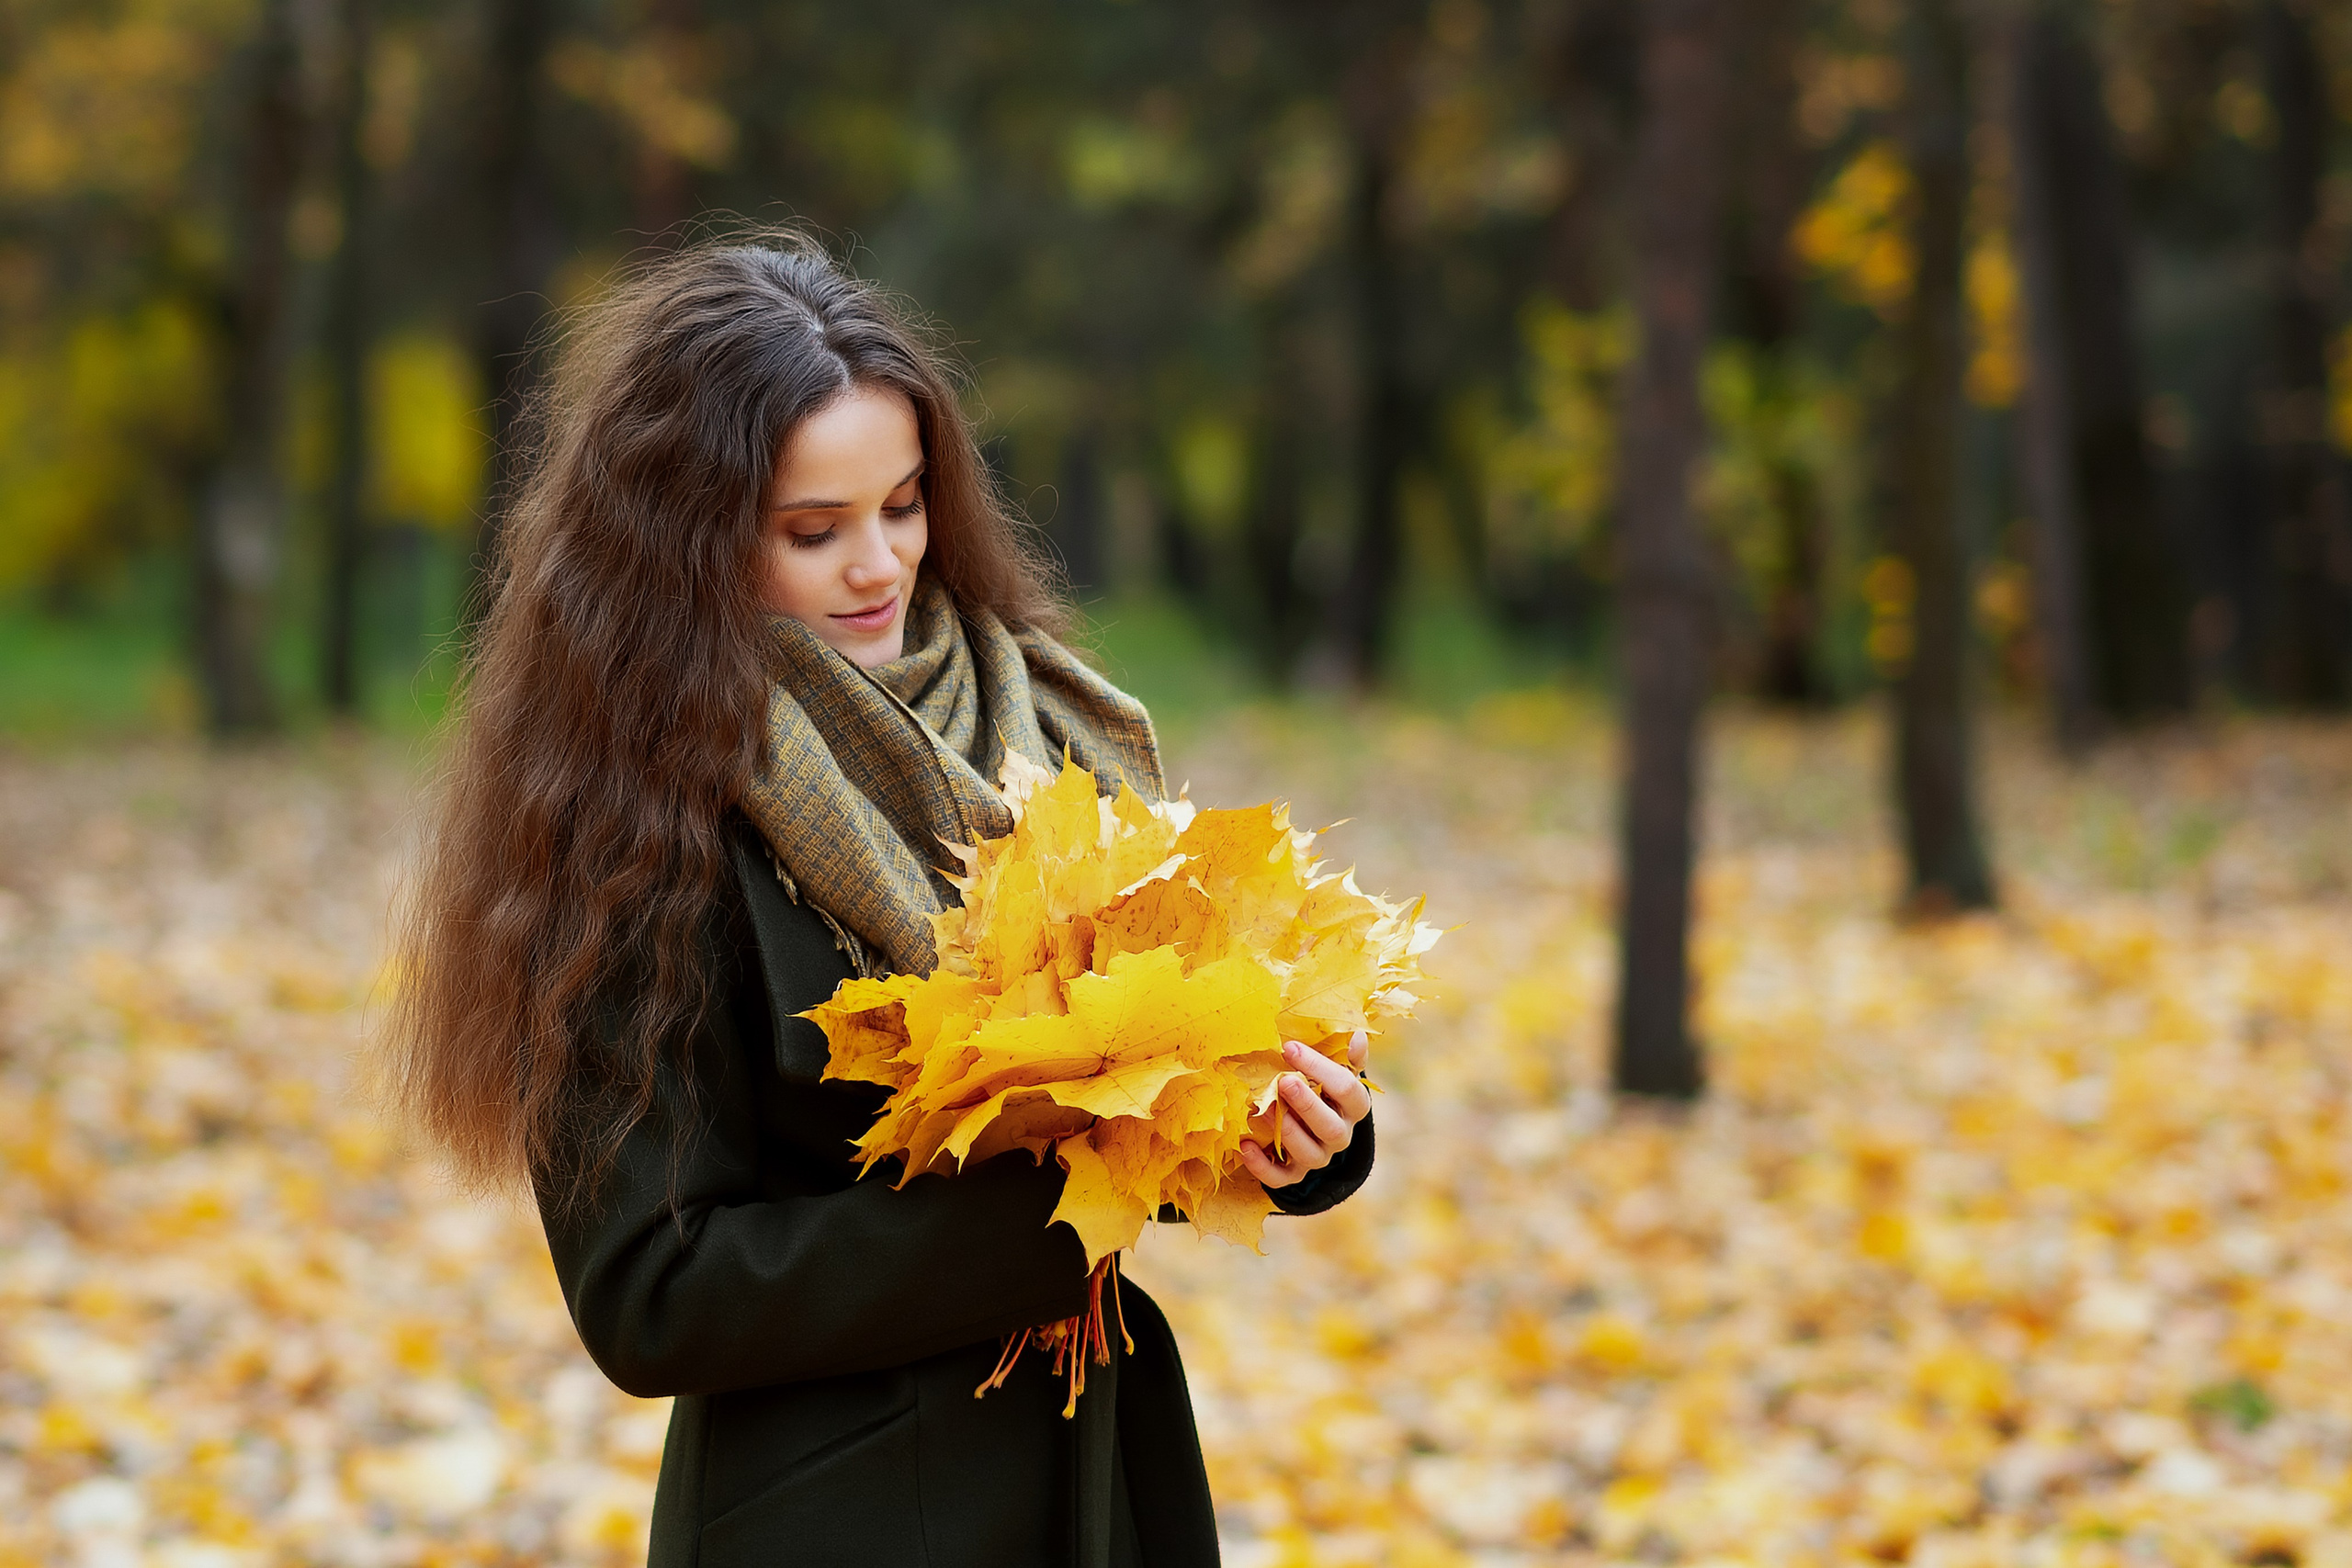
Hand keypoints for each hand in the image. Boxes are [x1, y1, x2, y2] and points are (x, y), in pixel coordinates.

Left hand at [1238, 1031, 1370, 1188]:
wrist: (1310, 1126)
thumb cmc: (1322, 1090)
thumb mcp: (1337, 1072)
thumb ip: (1348, 1058)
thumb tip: (1358, 1036)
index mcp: (1353, 1107)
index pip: (1348, 1089)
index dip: (1320, 1068)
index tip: (1290, 1048)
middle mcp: (1340, 1135)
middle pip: (1330, 1127)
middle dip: (1307, 1104)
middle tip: (1283, 1081)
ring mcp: (1318, 1157)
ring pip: (1309, 1154)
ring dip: (1286, 1132)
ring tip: (1264, 1108)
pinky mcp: (1295, 1174)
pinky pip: (1281, 1178)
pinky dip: (1262, 1166)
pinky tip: (1245, 1145)